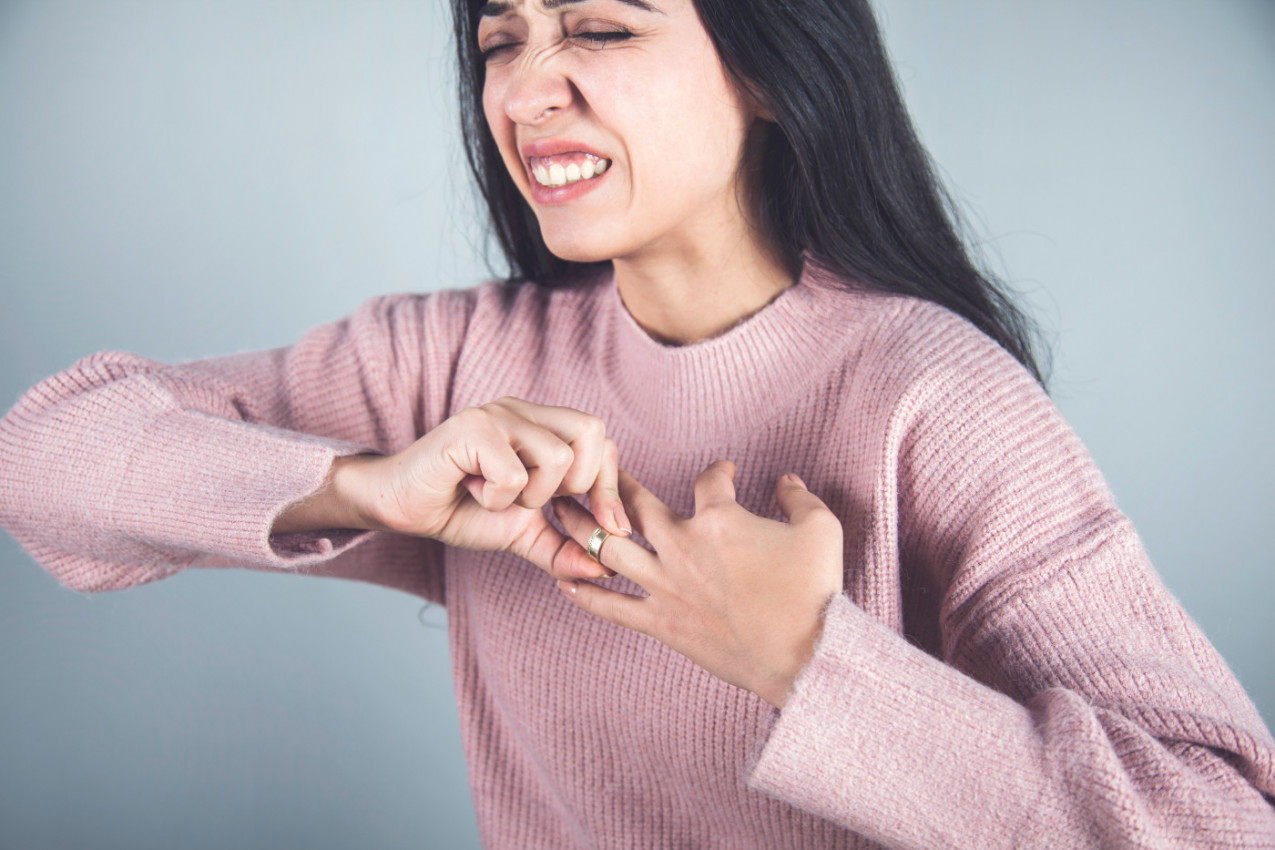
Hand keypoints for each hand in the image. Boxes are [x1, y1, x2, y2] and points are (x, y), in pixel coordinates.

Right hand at [276, 397, 629, 579]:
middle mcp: (524, 411)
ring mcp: (498, 414)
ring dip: (530, 495)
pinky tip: (472, 490)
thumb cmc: (461, 511)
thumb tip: (605, 569)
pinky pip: (513, 473)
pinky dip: (496, 498)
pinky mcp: (471, 428)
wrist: (402, 509)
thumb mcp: (523, 533)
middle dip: (575, 486)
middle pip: (592, 435)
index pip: (602, 441)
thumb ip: (564, 548)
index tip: (609, 527)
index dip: (610, 487)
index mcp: (542, 426)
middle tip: (535, 503)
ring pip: (557, 457)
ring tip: (496, 495)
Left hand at [552, 461, 842, 707]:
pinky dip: (586, 594)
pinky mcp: (662, 623)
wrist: (804, 656)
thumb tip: (787, 479)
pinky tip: (564, 581)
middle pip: (633, 504)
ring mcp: (667, 586)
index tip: (725, 472)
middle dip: (611, 480)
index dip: (719, 471)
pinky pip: (612, 607)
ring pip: (608, 549)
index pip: (709, 480)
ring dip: (580, 526)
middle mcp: (683, 547)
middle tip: (593, 465)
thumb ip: (800, 498)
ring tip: (558, 510)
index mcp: (720, 520)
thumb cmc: (815, 592)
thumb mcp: (821, 531)